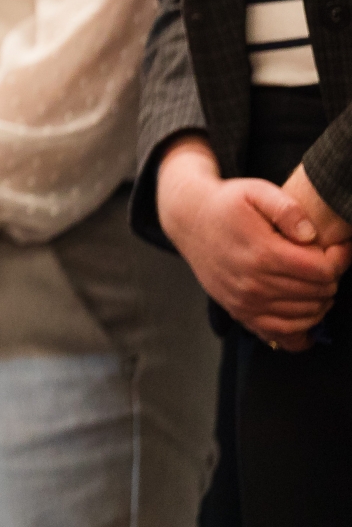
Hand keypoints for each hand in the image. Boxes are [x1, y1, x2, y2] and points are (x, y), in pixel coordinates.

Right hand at [158, 136, 350, 349]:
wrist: (189, 220)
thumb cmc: (227, 204)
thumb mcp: (256, 191)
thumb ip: (288, 208)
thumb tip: (311, 236)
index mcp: (262, 253)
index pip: (323, 270)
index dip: (341, 259)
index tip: (340, 247)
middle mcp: (253, 283)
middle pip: (318, 293)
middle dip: (331, 278)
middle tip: (325, 260)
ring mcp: (245, 302)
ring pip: (307, 315)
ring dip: (321, 300)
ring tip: (316, 280)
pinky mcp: (239, 312)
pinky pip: (282, 335)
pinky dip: (302, 328)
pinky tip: (305, 310)